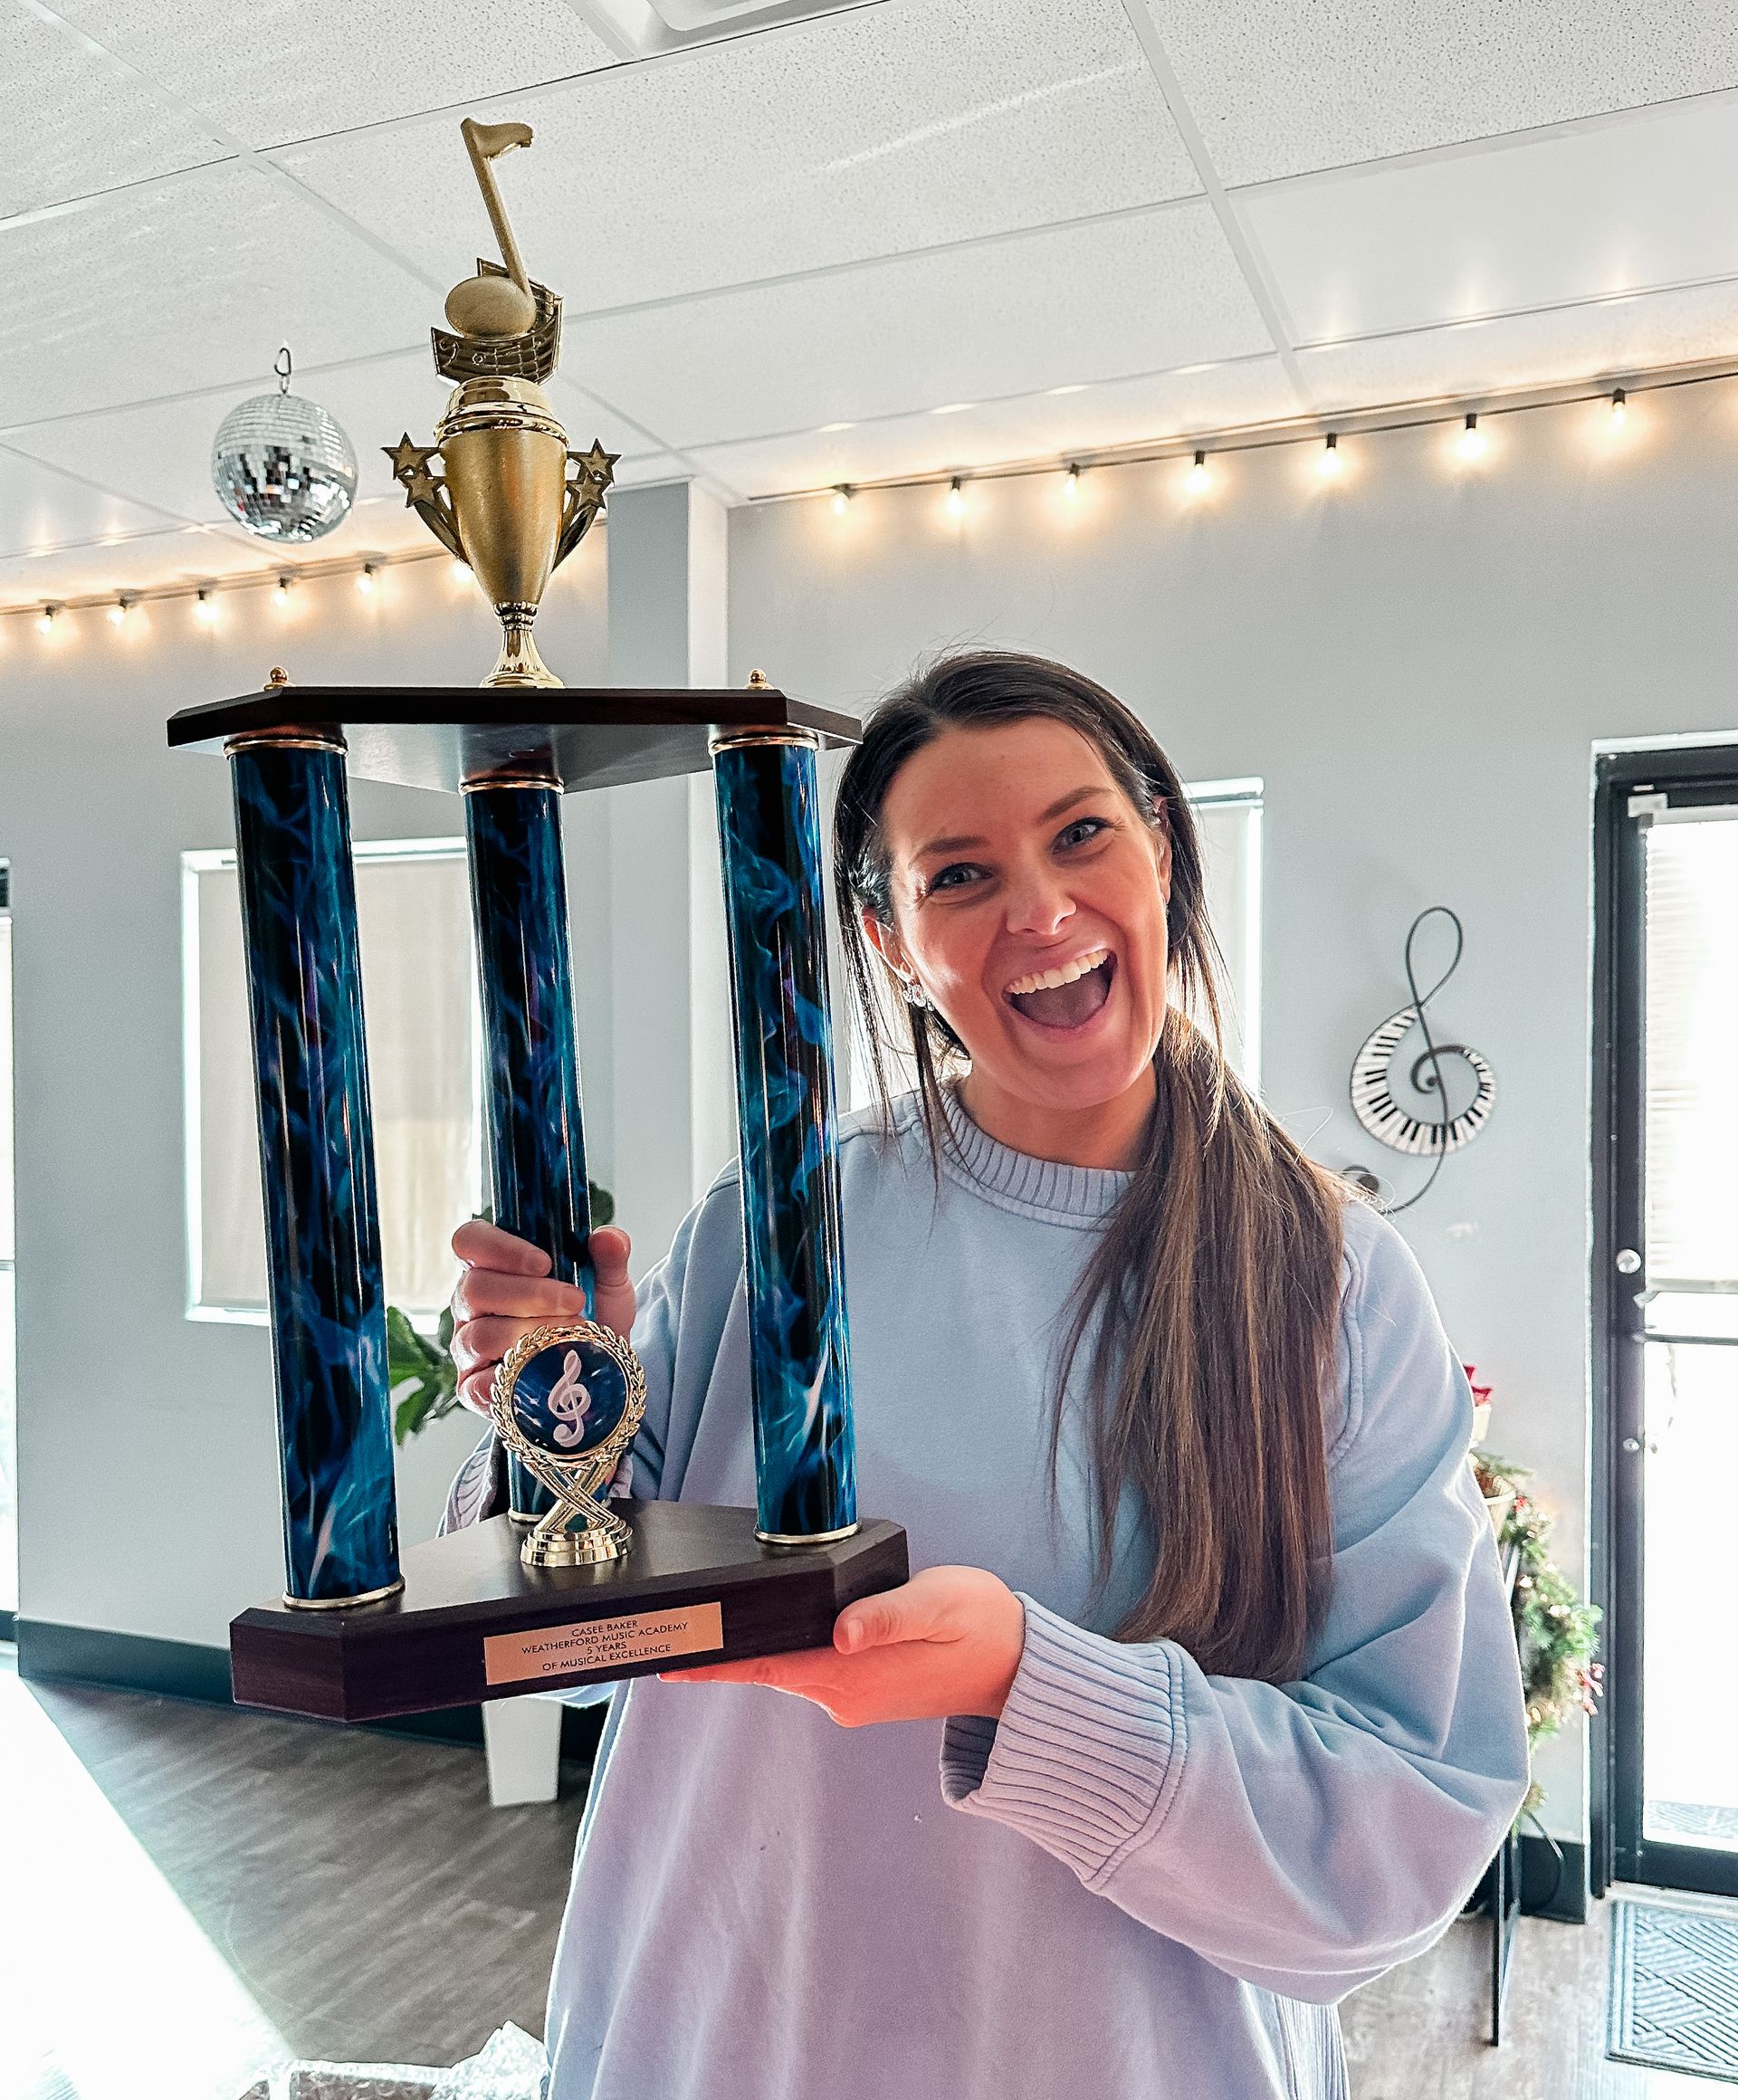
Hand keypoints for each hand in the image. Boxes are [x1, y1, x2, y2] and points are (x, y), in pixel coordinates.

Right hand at [449, 1219, 634, 1418]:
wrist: (601, 1372)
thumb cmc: (592, 1318)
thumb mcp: (608, 1284)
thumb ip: (610, 1255)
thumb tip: (608, 1239)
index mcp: (494, 1266)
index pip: (470, 1241)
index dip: (499, 1248)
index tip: (544, 1261)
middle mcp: (472, 1304)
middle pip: (474, 1288)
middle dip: (531, 1294)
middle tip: (575, 1301)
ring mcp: (468, 1346)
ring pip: (480, 1335)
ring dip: (532, 1333)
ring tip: (572, 1334)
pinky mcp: (472, 1388)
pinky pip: (478, 1385)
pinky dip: (517, 1377)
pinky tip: (547, 1370)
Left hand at [660, 1566, 1024, 1725]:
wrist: (1019, 1666)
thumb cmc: (980, 1622)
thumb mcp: (938, 1602)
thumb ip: (887, 1615)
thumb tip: (840, 1633)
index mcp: (852, 1672)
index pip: (766, 1667)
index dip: (716, 1664)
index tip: (669, 1663)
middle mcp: (844, 1695)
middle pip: (770, 1667)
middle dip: (729, 1648)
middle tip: (683, 1623)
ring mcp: (855, 1698)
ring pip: (792, 1667)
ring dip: (763, 1646)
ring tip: (726, 1619)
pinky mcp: (867, 1691)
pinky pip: (814, 1669)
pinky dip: (794, 1648)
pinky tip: (790, 1624)